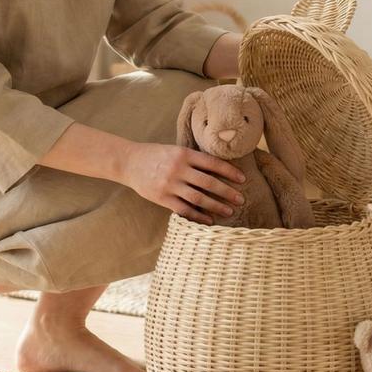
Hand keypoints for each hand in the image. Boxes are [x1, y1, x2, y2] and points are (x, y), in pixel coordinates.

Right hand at [122, 142, 245, 224]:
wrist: (129, 162)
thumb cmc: (155, 155)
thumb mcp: (175, 150)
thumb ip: (193, 159)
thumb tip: (218, 170)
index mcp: (184, 154)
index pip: (212, 163)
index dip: (229, 172)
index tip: (242, 179)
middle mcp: (178, 169)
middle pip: (209, 183)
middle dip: (227, 192)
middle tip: (241, 199)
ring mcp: (170, 184)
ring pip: (199, 198)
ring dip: (216, 206)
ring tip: (229, 211)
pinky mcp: (162, 198)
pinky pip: (184, 210)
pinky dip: (198, 216)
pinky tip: (209, 221)